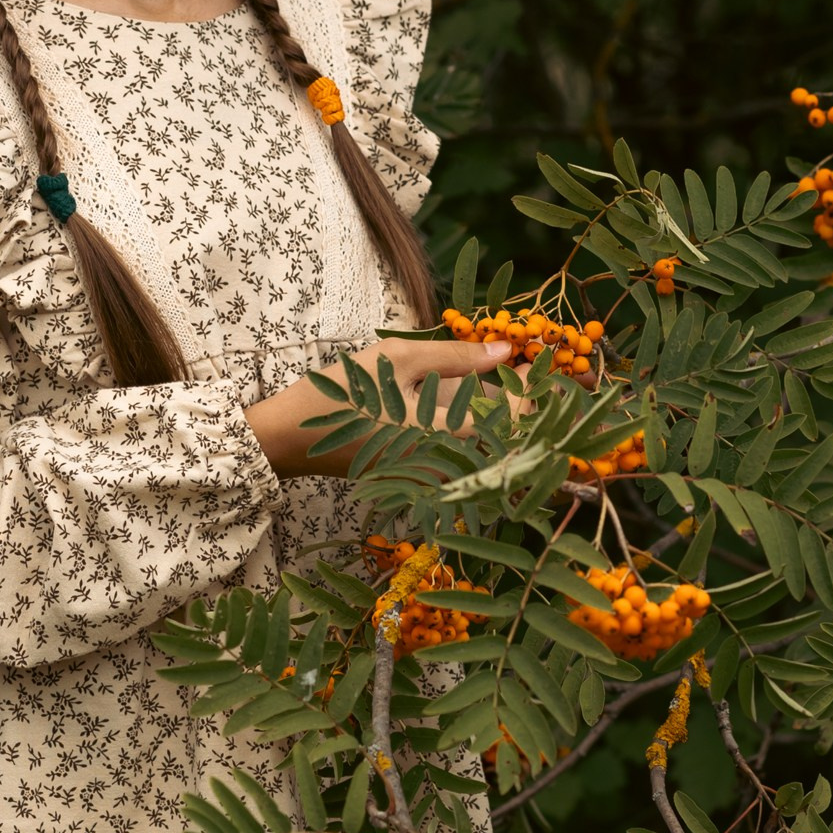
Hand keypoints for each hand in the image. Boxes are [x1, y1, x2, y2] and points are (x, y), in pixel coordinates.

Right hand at [244, 337, 529, 479]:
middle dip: (525, 407)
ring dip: (506, 423)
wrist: (295, 437)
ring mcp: (433, 481)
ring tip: (508, 386)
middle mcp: (444, 467)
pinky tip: (479, 410)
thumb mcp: (399, 358)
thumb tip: (503, 348)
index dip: (531, 390)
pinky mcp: (422, 484)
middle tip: (528, 371)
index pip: (509, 420)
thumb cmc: (345, 390)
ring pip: (489, 455)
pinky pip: (468, 462)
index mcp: (440, 434)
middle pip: (506, 443)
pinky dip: (482, 436)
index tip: (537, 361)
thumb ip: (455, 357)